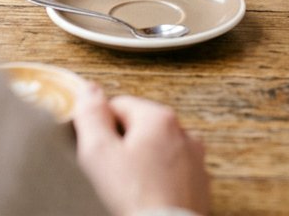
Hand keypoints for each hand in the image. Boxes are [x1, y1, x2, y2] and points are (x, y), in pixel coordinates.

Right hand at [73, 87, 209, 215]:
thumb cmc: (133, 198)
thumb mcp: (99, 152)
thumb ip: (91, 115)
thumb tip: (88, 89)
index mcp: (160, 117)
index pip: (119, 105)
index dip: (101, 129)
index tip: (96, 153)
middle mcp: (184, 133)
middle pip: (140, 129)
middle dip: (123, 149)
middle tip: (110, 176)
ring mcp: (195, 162)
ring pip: (157, 154)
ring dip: (142, 167)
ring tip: (128, 192)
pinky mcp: (200, 188)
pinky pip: (172, 177)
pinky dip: (159, 185)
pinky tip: (145, 200)